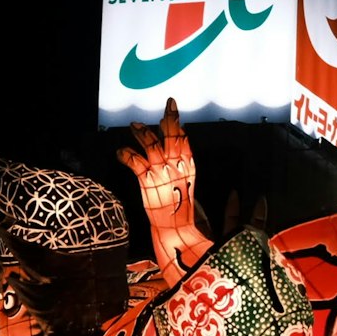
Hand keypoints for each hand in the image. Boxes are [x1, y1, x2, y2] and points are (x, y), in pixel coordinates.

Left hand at [117, 98, 194, 219]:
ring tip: (134, 125)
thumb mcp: (192, 189)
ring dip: (142, 132)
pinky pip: (135, 161)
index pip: (185, 142)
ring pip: (152, 144)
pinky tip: (120, 151)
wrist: (176, 231)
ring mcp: (162, 172)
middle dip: (170, 118)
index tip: (173, 113)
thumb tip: (215, 176)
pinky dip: (126, 154)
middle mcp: (177, 167)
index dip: (179, 127)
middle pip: (173, 137)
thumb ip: (191, 171)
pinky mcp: (147, 181)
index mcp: (190, 169)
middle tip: (168, 104)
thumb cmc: (184, 214)